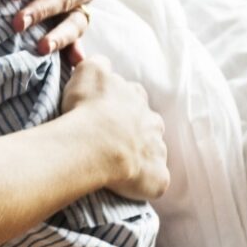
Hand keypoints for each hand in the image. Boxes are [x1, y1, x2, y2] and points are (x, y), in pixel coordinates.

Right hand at [59, 56, 167, 202]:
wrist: (94, 144)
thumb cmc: (88, 108)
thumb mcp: (89, 71)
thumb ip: (98, 63)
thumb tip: (103, 64)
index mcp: (136, 97)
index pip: (133, 96)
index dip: (120, 104)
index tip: (106, 112)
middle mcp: (152, 122)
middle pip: (148, 124)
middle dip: (136, 130)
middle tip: (111, 140)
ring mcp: (157, 150)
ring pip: (153, 151)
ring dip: (140, 155)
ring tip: (118, 164)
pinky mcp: (157, 177)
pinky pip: (155, 181)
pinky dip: (145, 182)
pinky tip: (129, 183)